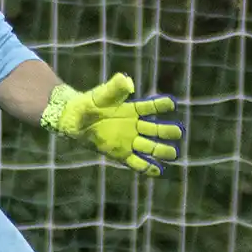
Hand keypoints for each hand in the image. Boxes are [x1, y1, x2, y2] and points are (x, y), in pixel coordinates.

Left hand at [40, 72, 181, 175]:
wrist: (73, 119)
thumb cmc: (88, 104)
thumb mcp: (102, 94)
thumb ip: (114, 88)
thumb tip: (127, 81)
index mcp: (131, 109)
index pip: (150, 107)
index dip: (161, 105)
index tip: (171, 103)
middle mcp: (133, 126)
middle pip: (155, 130)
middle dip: (167, 132)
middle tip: (178, 132)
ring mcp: (128, 141)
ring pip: (150, 147)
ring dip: (162, 150)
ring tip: (174, 153)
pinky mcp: (120, 154)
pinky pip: (136, 162)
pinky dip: (147, 167)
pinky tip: (157, 171)